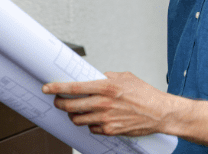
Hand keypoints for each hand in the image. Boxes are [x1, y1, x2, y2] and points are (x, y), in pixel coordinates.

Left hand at [42, 71, 172, 136]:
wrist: (160, 113)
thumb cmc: (145, 94)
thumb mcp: (125, 77)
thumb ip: (107, 76)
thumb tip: (95, 77)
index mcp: (106, 87)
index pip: (74, 87)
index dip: (56, 87)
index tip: (47, 88)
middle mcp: (103, 103)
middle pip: (70, 106)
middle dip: (60, 104)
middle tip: (58, 101)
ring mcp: (106, 118)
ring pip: (77, 119)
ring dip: (73, 115)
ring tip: (76, 111)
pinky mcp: (110, 130)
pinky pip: (91, 128)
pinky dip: (90, 124)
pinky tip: (94, 118)